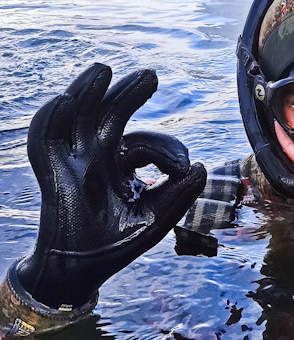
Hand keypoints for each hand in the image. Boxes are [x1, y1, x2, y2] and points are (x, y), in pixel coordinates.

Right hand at [17, 64, 206, 308]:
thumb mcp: (156, 218)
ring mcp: (74, 160)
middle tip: (150, 76)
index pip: (143, 142)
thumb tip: (202, 167)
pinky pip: (45, 139)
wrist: (86, 270)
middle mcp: (97, 156)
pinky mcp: (54, 172)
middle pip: (109, 114)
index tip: (182, 166)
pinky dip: (51, 119)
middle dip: (128, 94)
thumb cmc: (118, 243)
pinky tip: (64, 100)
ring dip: (87, 92)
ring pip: (77, 116)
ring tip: (103, 69)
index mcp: (123, 164)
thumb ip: (180, 196)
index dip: (166, 148)